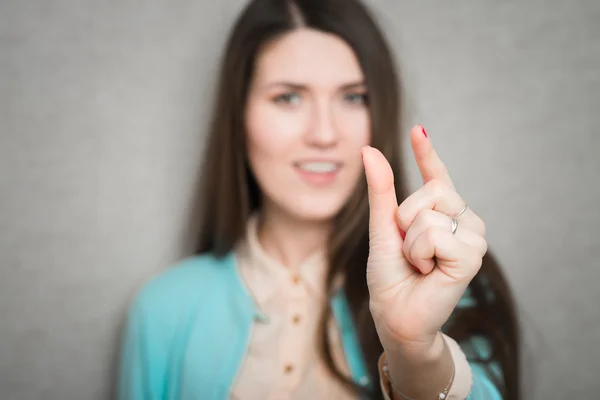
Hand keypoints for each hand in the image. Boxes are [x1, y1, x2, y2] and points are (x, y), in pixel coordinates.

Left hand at [363, 125, 486, 354]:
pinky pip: (435, 234)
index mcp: (441, 213)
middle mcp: (463, 220)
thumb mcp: (382, 228)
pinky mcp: (473, 255)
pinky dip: (420, 254)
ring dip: (411, 243)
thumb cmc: (391, 276)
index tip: (417, 129)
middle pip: (431, 190)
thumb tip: (369, 148)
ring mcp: (472, 236)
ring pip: (430, 213)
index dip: (426, 152)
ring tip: (420, 264)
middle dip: (405, 220)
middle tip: (411, 252)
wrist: (395, 315)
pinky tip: (429, 272)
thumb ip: (381, 190)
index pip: (437, 176)